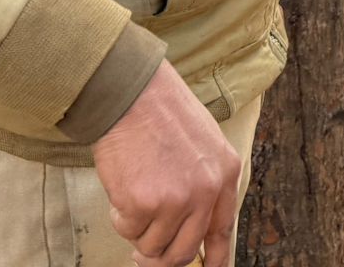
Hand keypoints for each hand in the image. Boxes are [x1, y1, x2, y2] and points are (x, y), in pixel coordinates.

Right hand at [93, 61, 241, 266]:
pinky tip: (122, 185)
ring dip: (137, 230)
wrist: (131, 93)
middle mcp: (206, 191)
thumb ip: (203, 181)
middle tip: (143, 253)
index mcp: (225, 173)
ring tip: (131, 196)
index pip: (223, 230)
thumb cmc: (160, 111)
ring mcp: (176, 200)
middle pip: (184, 252)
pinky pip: (126, 230)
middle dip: (160, 258)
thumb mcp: (202, 142)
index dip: (215, 258)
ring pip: (152, 246)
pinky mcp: (143, 203)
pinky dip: (119, 215)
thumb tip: (192, 224)